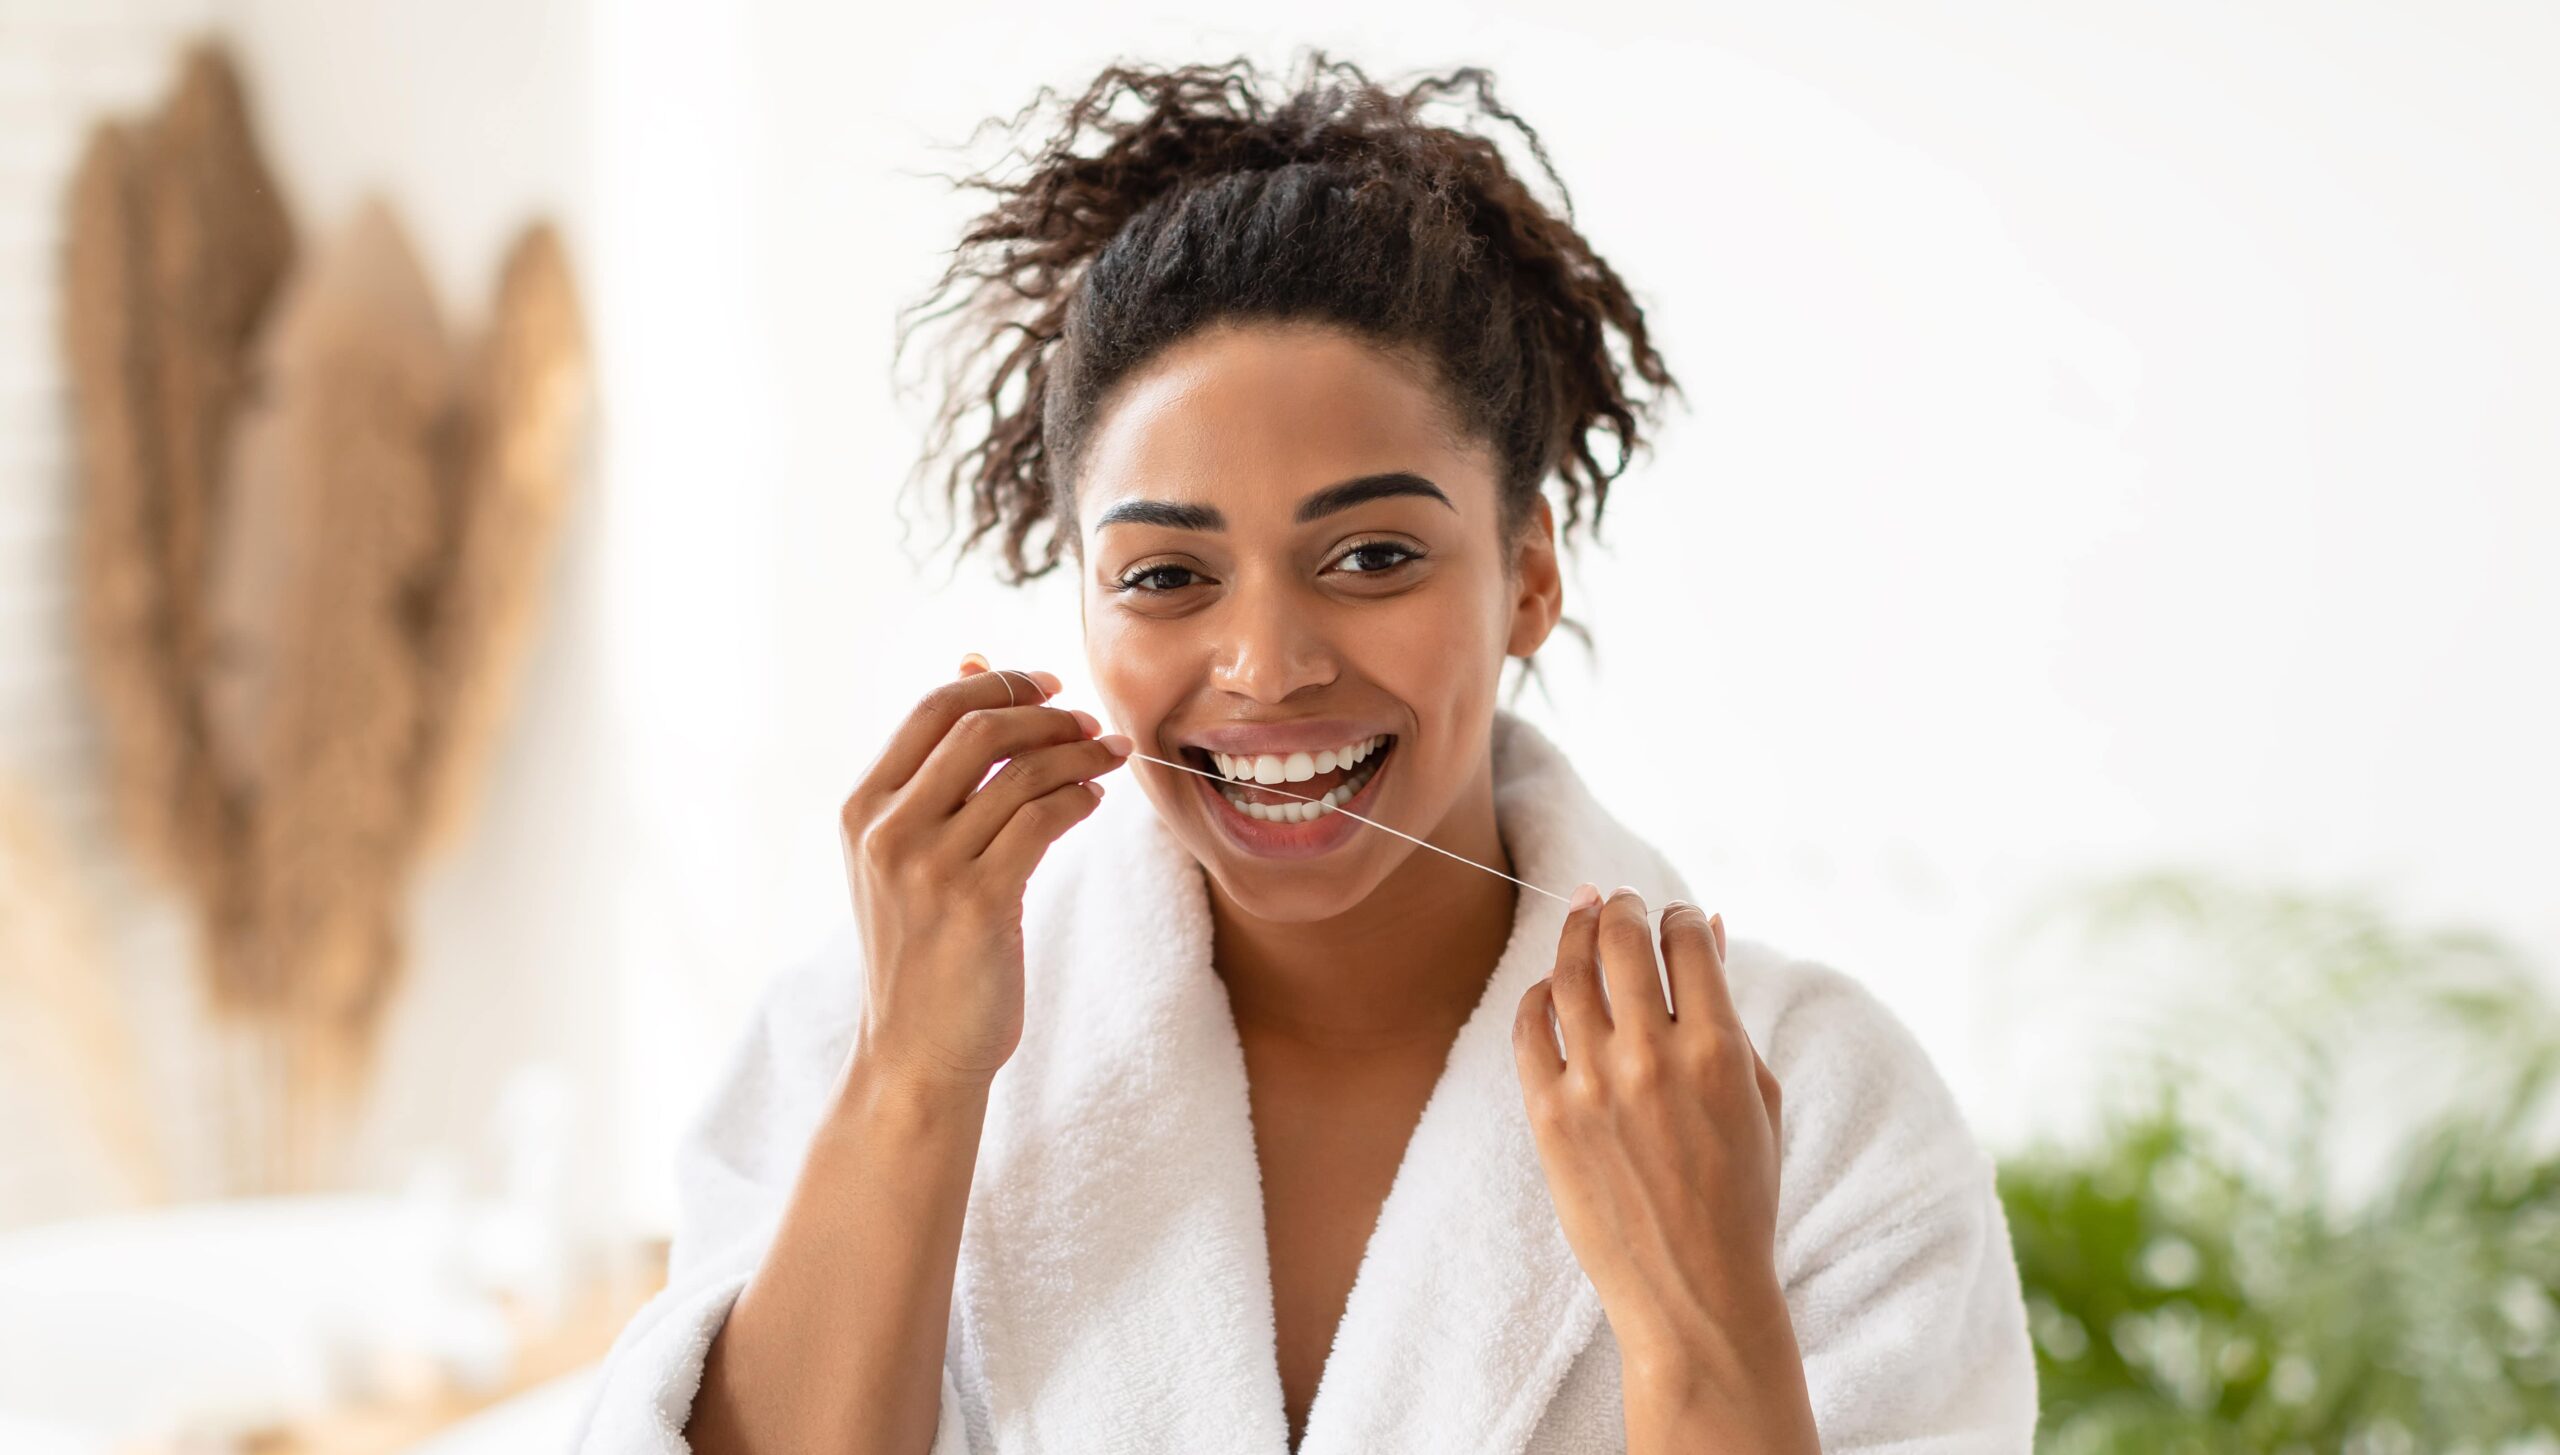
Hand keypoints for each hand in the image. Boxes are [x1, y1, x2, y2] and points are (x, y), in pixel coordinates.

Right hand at [837, 655, 1131, 1094]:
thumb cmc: (923, 948)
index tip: (1046, 683)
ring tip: (1107, 755)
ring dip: (1077, 753)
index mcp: (861, 808)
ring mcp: (929, 866)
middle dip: (1045, 713)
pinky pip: (1045, 821)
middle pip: (979, 729)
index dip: (998, 684)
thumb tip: (976, 664)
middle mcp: (886, 830)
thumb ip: (936, 769)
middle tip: (1087, 719)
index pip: (931, 709)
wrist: (916, 1051)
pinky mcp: (978, 902)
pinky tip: (1093, 801)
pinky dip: (1079, 798)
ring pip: (1021, 773)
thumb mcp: (907, 854)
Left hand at [1511, 888, 1817, 1451]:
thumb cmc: (1739, 1196)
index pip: (1685, 942)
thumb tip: (1708, 927)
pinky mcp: (1548, 1115)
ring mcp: (1593, 1085)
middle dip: (1622, 907)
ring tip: (1583, 917)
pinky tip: (1552, 986)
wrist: (1694, 1292)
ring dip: (1575, 932)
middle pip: (1621, 941)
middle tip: (1620, 901)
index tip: (1675, 921)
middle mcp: (1651, 1057)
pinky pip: (1529, 1028)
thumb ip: (1727, 1011)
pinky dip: (1538, 995)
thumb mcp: (1756, 1098)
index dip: (1680, 918)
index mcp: (1716, 1050)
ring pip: (1569, 972)